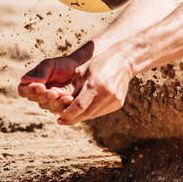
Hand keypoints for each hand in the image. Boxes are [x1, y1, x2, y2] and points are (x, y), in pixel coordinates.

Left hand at [18, 41, 135, 125]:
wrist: (124, 60)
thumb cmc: (99, 63)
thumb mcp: (82, 72)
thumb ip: (72, 88)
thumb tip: (57, 103)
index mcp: (96, 84)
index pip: (79, 106)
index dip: (67, 114)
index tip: (59, 117)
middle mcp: (107, 94)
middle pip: (86, 113)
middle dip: (72, 119)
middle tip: (61, 121)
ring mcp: (114, 100)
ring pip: (93, 115)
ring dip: (81, 117)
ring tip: (70, 116)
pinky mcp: (119, 103)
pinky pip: (101, 112)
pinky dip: (91, 113)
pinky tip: (85, 110)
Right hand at [18, 42, 94, 113]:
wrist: (78, 69)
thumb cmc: (61, 65)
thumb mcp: (49, 65)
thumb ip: (39, 74)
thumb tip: (25, 81)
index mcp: (30, 83)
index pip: (23, 90)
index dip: (30, 90)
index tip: (41, 87)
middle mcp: (36, 94)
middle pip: (36, 99)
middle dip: (45, 96)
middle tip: (54, 93)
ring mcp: (47, 102)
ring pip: (47, 106)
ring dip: (56, 102)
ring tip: (65, 96)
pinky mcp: (58, 107)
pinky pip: (58, 109)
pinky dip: (64, 104)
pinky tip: (70, 99)